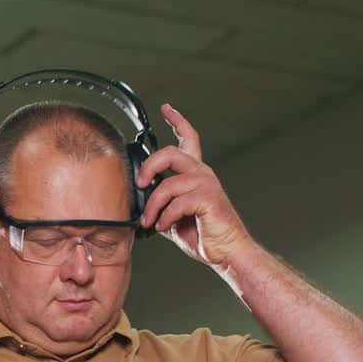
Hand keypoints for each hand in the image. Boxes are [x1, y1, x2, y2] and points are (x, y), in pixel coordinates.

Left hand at [136, 104, 256, 267]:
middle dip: (148, 167)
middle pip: (171, 153)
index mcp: (195, 174)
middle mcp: (203, 174)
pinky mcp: (209, 200)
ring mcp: (207, 185)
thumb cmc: (202, 234)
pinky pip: (177, 203)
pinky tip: (164, 227)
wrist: (226, 252)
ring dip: (153, 206)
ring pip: (168, 184)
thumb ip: (159, 203)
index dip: (178, 121)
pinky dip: (165, 218)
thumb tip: (136, 202)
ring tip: (150, 221)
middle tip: (139, 184)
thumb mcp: (172, 216)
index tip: (167, 108)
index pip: (189, 139)